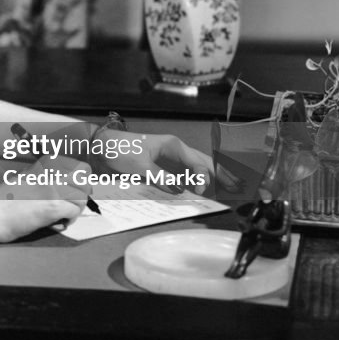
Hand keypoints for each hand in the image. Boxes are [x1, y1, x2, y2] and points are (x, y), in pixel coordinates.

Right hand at [0, 156, 92, 241]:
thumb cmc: (3, 201)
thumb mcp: (25, 178)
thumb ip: (43, 177)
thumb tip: (63, 184)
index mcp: (45, 165)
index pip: (80, 167)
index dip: (82, 181)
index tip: (78, 190)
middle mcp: (50, 173)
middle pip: (84, 180)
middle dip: (81, 194)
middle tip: (72, 205)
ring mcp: (52, 189)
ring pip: (81, 197)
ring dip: (76, 208)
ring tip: (64, 215)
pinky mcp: (52, 206)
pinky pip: (74, 212)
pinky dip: (69, 219)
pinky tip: (58, 221)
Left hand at [98, 129, 213, 193]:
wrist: (103, 147)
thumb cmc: (120, 149)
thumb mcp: (141, 165)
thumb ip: (160, 178)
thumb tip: (177, 190)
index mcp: (173, 146)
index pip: (197, 162)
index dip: (202, 177)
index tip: (199, 191)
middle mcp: (175, 152)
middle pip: (203, 163)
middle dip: (219, 174)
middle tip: (235, 187)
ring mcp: (170, 161)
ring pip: (195, 171)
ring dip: (207, 180)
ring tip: (224, 191)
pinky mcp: (163, 169)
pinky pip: (181, 178)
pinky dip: (191, 184)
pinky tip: (199, 193)